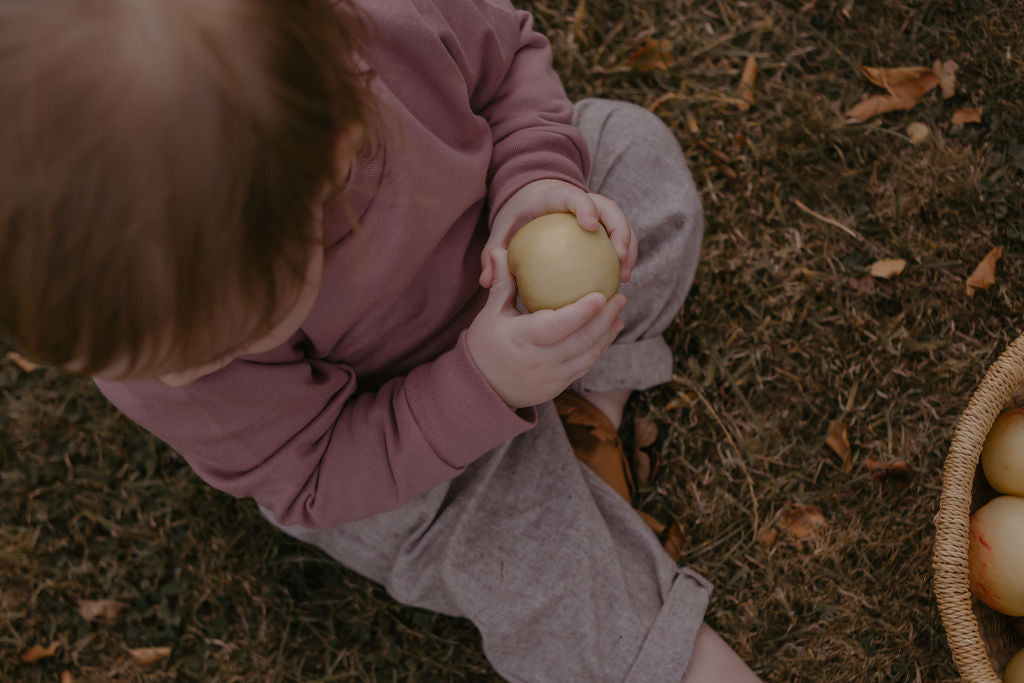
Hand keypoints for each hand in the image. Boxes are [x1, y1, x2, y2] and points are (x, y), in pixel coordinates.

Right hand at [467, 249, 625, 408]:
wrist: (483, 387)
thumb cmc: (486, 344)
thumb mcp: (491, 313)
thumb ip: (502, 283)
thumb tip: (500, 250)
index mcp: (524, 339)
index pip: (558, 326)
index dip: (582, 312)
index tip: (601, 295)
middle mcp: (540, 360)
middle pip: (581, 340)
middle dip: (605, 319)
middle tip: (620, 297)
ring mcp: (552, 376)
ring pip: (587, 355)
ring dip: (607, 334)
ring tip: (619, 314)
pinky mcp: (558, 386)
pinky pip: (584, 367)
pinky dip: (599, 350)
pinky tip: (608, 333)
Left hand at [480, 179, 637, 287]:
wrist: (531, 196)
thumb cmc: (516, 214)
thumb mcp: (502, 230)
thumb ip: (493, 252)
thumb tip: (486, 282)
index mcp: (555, 194)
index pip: (574, 195)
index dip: (585, 206)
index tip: (591, 226)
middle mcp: (582, 198)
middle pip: (609, 207)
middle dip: (619, 230)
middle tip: (619, 259)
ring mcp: (596, 208)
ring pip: (621, 221)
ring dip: (629, 246)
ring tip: (625, 276)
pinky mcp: (604, 221)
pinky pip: (619, 235)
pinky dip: (625, 254)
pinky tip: (621, 280)